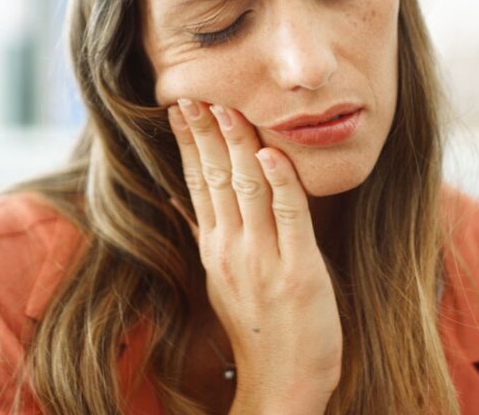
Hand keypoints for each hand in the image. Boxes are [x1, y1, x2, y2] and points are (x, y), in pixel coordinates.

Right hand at [167, 99, 342, 405]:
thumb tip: (181, 197)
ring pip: (247, 188)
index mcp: (214, 247)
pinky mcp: (298, 271)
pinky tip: (271, 153)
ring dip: (238, 144)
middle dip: (204, 132)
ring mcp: (263, 259)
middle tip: (195, 93)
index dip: (189, 142)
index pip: (196, 182)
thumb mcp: (221, 277)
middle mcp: (231, 249)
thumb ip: (208, 233)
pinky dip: (280, 182)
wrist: (282, 385)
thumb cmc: (259, 328)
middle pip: (215, 178)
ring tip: (227, 108)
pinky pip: (289, 218)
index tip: (179, 106)